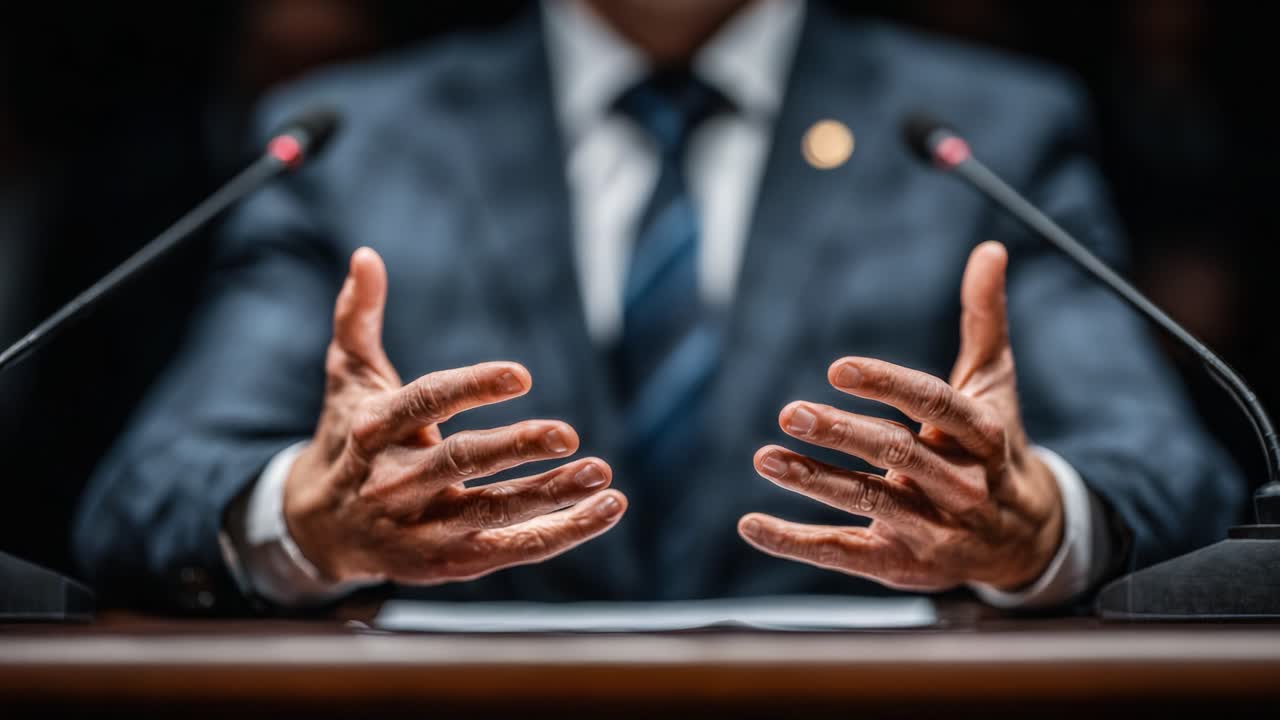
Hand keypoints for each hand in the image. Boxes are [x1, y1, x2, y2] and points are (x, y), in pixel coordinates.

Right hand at [284, 248, 626, 585]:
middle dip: (516, 449)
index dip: (471, 387)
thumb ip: (359, 317)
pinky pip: (511, 548)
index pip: (425, 403)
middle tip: (569, 434)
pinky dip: (561, 533)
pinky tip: (604, 510)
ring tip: (601, 474)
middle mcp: (396, 481)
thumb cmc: (348, 439)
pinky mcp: (447, 562)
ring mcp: (422, 527)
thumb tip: (366, 255)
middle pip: (461, 463)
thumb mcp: (348, 378)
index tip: (521, 375)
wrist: (317, 529)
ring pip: (492, 511)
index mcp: (376, 429)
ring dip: (551, 496)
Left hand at [738, 242, 1062, 591]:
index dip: (888, 385)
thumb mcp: (995, 384)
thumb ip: (984, 319)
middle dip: (842, 434)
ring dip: (813, 481)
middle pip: (898, 455)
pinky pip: (844, 553)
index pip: (936, 404)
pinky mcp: (901, 565)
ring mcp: (931, 530)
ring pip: (868, 503)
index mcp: (983, 436)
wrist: (1025, 540)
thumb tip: (989, 249)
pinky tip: (751, 525)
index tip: (839, 368)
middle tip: (790, 412)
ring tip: (766, 458)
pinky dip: (795, 543)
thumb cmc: (997, 448)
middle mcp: (961, 485)